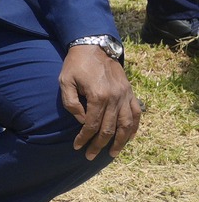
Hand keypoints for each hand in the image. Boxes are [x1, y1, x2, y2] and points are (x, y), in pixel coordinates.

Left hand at [59, 45, 141, 160]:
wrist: (94, 46)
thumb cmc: (75, 64)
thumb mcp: (64, 81)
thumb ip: (70, 103)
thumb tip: (80, 121)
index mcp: (98, 95)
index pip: (92, 125)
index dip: (84, 138)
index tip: (77, 147)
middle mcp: (115, 98)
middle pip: (109, 129)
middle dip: (99, 145)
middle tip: (90, 156)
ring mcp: (125, 95)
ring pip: (126, 125)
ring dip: (120, 142)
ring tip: (113, 154)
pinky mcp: (130, 92)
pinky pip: (136, 114)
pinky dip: (134, 128)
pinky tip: (128, 138)